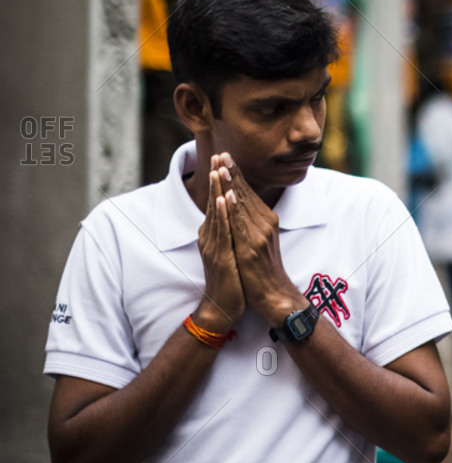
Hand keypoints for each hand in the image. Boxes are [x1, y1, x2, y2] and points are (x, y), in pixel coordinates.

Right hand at [193, 154, 244, 333]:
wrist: (224, 307)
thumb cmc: (231, 280)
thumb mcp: (230, 250)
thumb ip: (228, 233)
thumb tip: (231, 218)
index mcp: (213, 233)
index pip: (217, 201)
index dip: (220, 181)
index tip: (223, 159)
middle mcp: (210, 236)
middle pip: (213, 202)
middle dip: (217, 178)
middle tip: (218, 155)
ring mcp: (213, 245)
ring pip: (215, 213)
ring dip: (217, 190)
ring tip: (219, 170)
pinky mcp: (219, 255)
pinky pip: (221, 230)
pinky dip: (222, 213)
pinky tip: (224, 199)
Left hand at [217, 154, 307, 325]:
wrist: (274, 294)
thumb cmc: (262, 269)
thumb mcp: (258, 239)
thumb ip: (249, 221)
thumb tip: (237, 203)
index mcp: (265, 219)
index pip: (247, 192)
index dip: (235, 173)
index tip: (225, 156)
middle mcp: (265, 223)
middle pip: (245, 193)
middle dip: (232, 172)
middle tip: (221, 153)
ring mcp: (259, 235)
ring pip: (243, 206)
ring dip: (232, 185)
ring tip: (223, 167)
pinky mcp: (252, 248)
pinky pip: (241, 225)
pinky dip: (234, 210)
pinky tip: (227, 197)